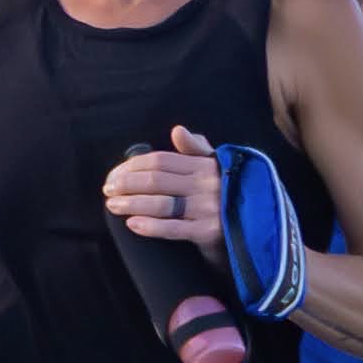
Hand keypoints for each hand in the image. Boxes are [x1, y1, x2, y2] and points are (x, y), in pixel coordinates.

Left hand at [105, 125, 226, 251]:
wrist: (254, 232)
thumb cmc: (225, 198)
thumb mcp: (215, 170)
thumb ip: (196, 149)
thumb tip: (178, 130)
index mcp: (205, 165)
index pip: (161, 160)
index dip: (132, 166)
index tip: (114, 175)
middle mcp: (207, 183)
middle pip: (156, 180)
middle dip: (127, 184)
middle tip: (108, 190)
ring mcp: (209, 208)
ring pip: (161, 203)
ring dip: (131, 203)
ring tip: (112, 206)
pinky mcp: (210, 232)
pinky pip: (174, 228)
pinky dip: (150, 226)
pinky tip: (132, 224)